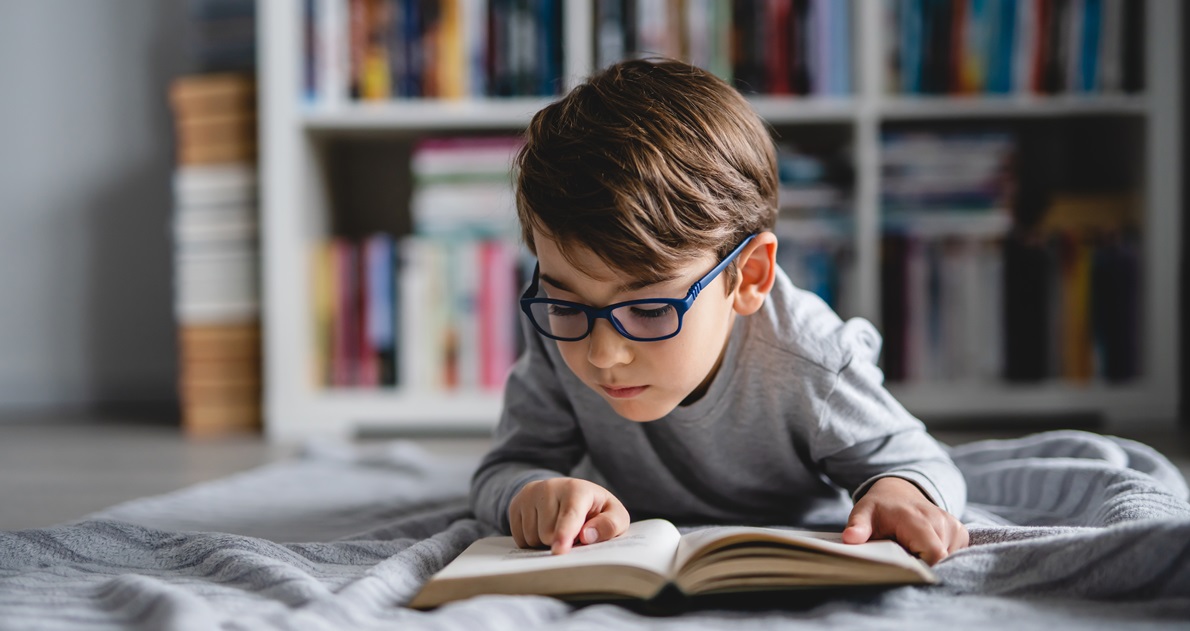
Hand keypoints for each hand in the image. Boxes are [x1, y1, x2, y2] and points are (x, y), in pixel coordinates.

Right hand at [509, 478, 629, 554]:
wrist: (569, 494)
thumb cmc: (596, 510)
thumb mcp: (614, 516)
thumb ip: (610, 525)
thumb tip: (588, 536)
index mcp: (577, 489)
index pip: (570, 515)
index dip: (565, 534)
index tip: (559, 550)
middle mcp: (550, 487)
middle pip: (548, 534)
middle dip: (560, 541)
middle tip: (572, 531)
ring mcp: (530, 494)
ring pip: (532, 538)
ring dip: (545, 543)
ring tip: (557, 528)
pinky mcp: (516, 503)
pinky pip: (519, 538)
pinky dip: (532, 541)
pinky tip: (543, 527)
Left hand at [841, 476, 968, 564]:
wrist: (898, 491)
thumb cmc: (879, 508)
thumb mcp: (863, 513)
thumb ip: (858, 526)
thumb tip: (850, 539)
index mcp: (917, 519)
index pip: (934, 554)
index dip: (922, 568)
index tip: (904, 570)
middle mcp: (940, 520)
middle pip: (941, 560)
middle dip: (923, 566)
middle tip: (903, 558)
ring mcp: (953, 525)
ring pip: (948, 559)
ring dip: (930, 561)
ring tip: (911, 549)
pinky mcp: (960, 532)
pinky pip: (954, 554)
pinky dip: (940, 556)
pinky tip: (922, 547)